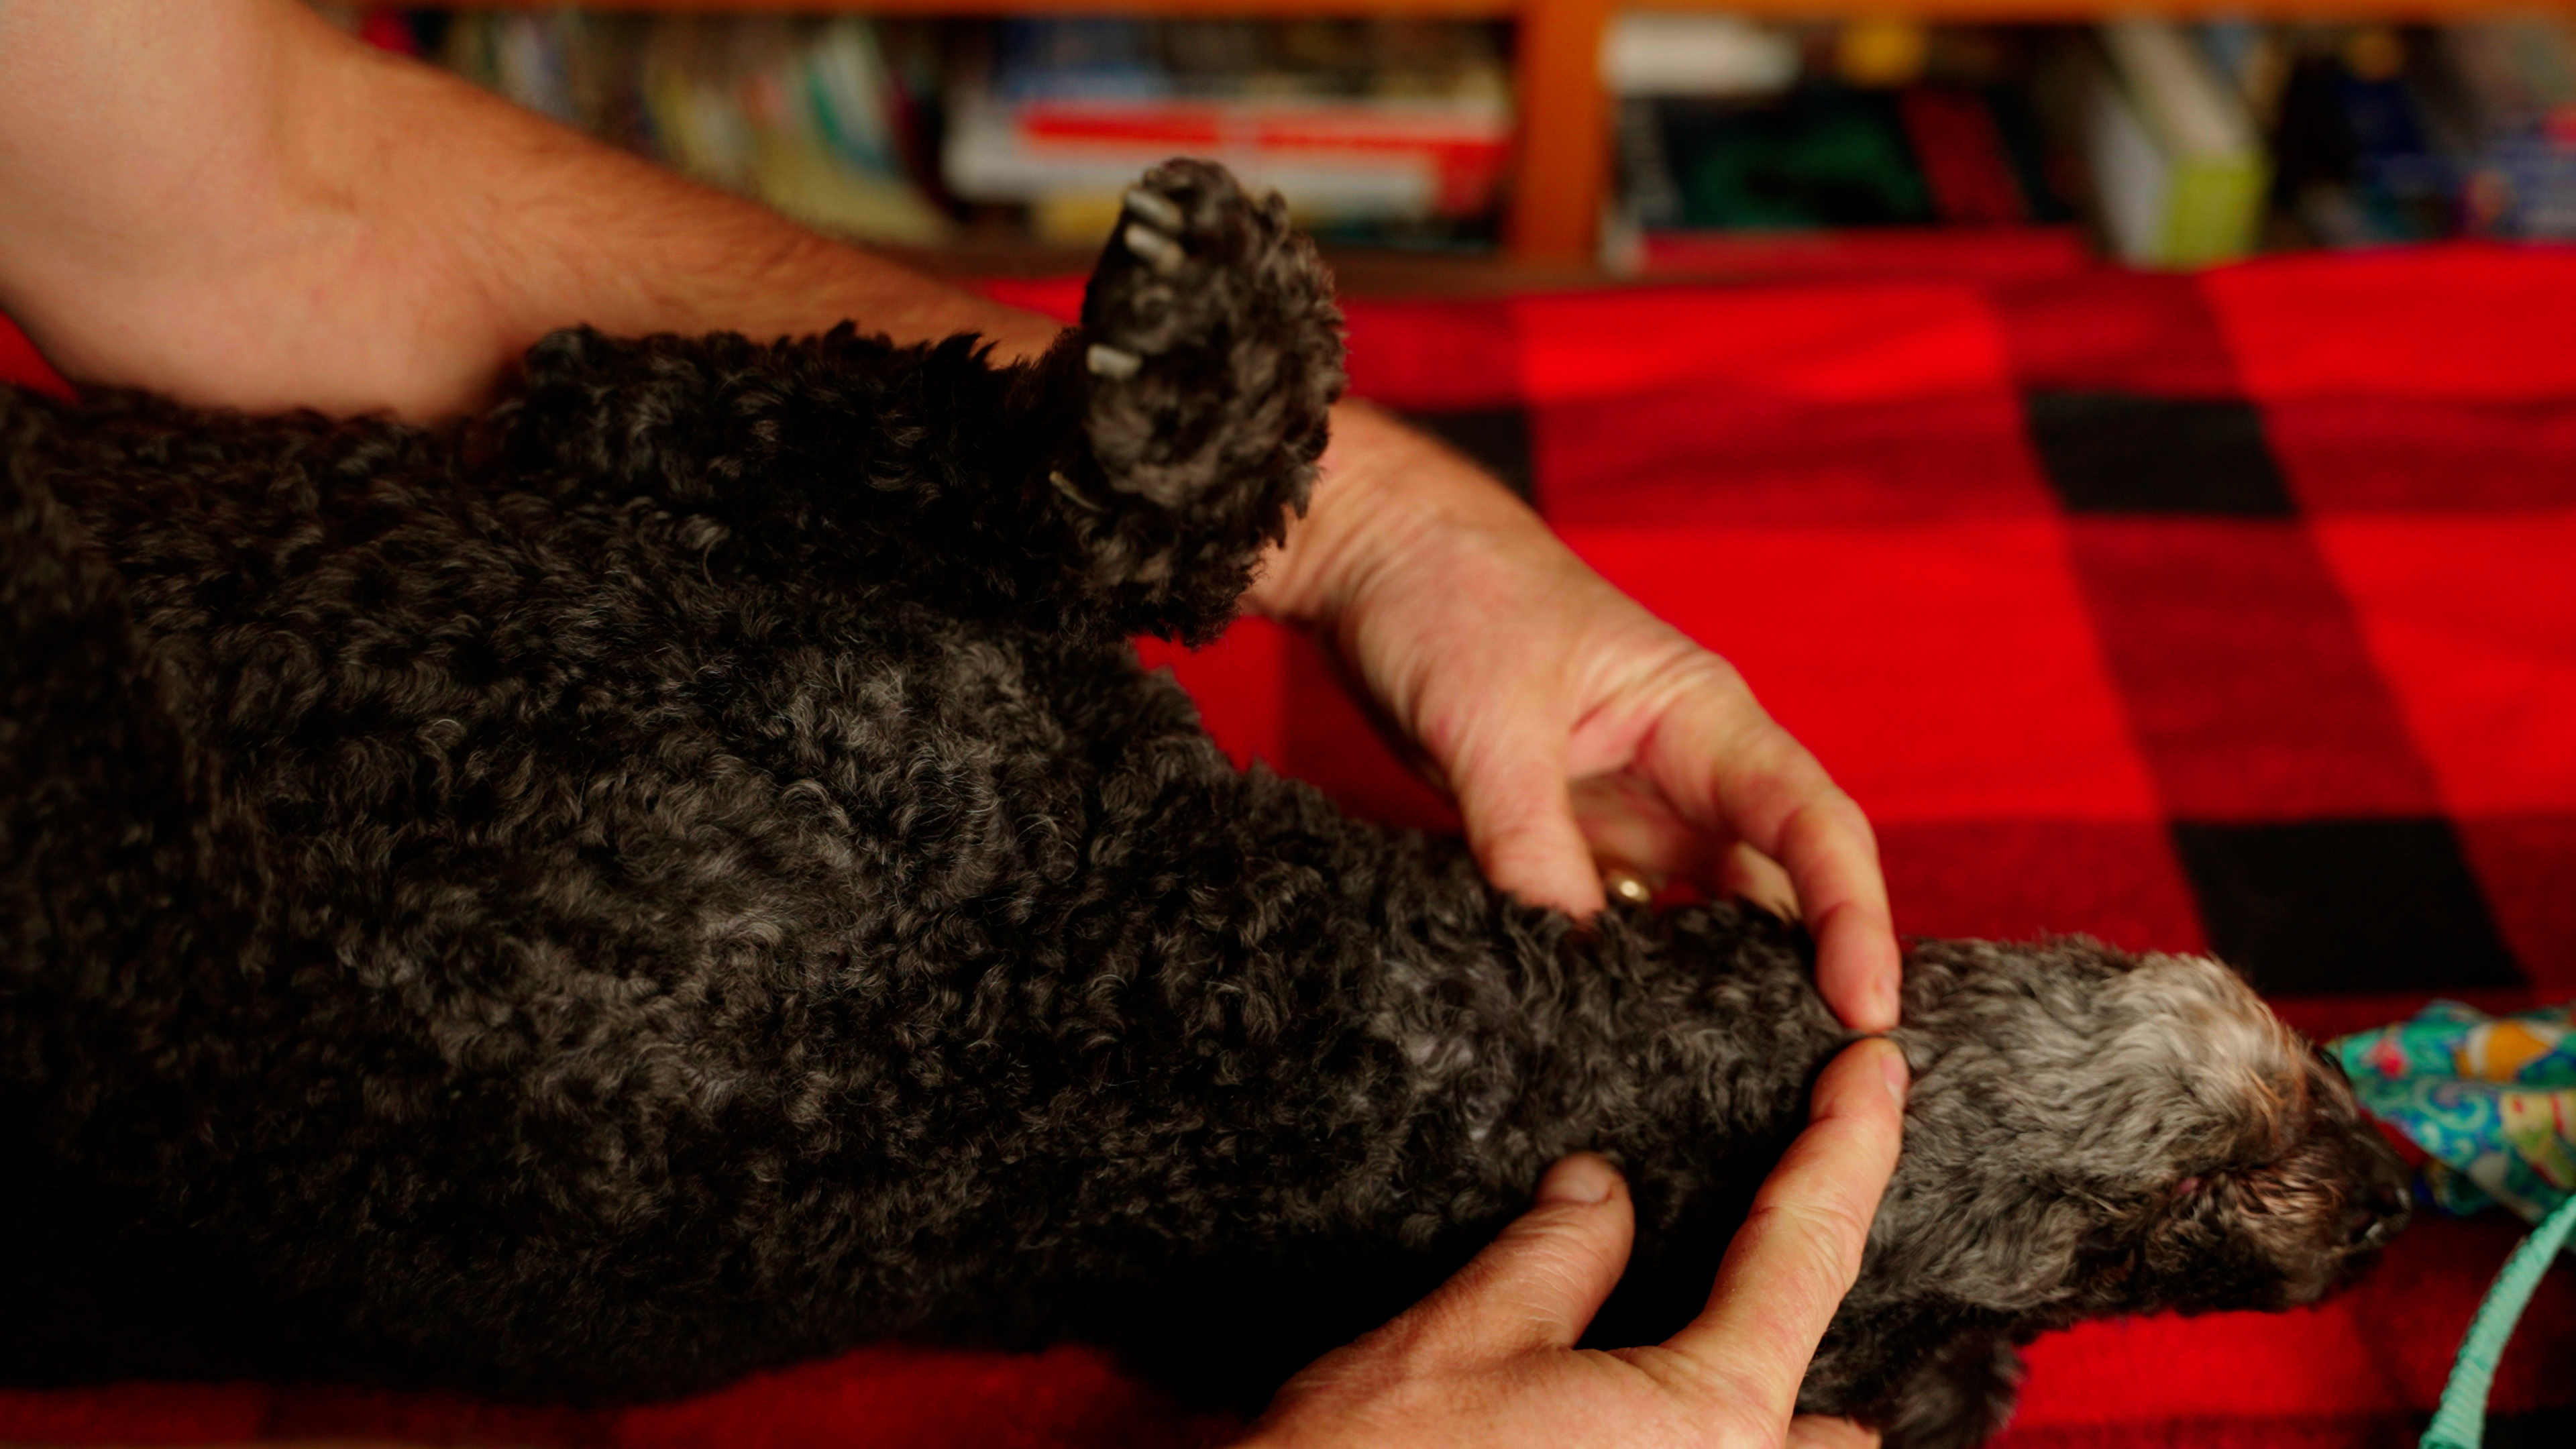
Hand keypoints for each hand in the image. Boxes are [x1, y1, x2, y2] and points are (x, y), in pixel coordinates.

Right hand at [1238, 1038, 1908, 1448]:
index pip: (1806, 1249)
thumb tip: (1602, 1189)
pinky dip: (1697, 1440)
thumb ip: (1557, 1252)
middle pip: (1825, 1403)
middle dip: (1797, 1340)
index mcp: (1709, 1419)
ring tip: (1690, 1346)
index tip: (1876, 1072)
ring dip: (1757, 1417)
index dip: (1850, 1145)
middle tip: (1772, 1235)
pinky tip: (1627, 1416)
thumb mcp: (1459, 1335)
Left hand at [1249, 403, 1901, 1031]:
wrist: (1369, 553)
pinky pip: (1618, 924)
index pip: (1813, 826)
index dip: (1853, 917)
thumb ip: (1529, 848)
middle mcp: (1686, 772)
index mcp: (1703, 719)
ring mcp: (1629, 811)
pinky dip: (1626, 979)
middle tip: (1813, 1085)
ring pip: (1701, 918)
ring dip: (1712, 992)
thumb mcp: (1486, 727)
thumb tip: (1569, 970)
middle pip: (1779, 887)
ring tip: (1723, 1085)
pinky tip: (1619, 1039)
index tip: (1868, 1008)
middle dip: (1804, 978)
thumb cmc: (1447, 597)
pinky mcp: (1568, 840)